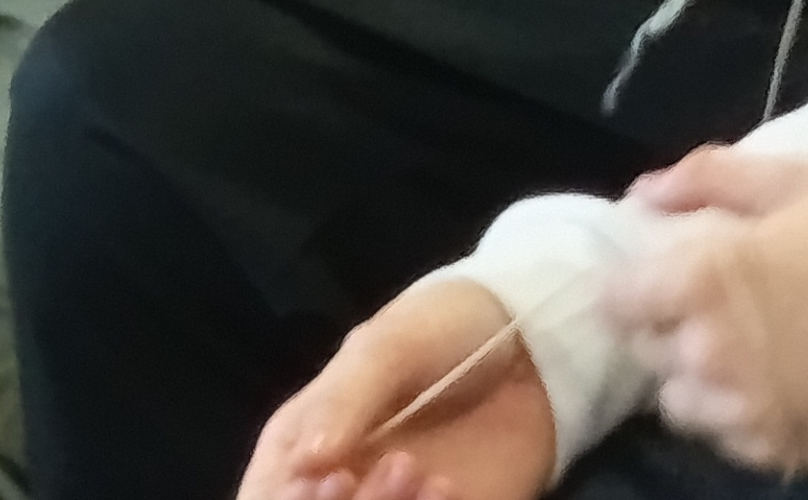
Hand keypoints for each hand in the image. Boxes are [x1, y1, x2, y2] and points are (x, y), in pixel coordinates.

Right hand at [242, 278, 556, 499]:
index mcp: (305, 437)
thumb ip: (345, 398)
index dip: (291, 499)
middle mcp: (343, 479)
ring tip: (432, 475)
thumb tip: (308, 461)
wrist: (535, 339)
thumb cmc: (443, 325)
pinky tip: (452, 486)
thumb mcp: (387, 345)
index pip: (272, 489)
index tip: (334, 480)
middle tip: (398, 465)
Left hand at [601, 151, 807, 471]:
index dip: (638, 279)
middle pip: (643, 350)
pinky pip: (729, 440)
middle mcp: (709, 351)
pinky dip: (739, 416)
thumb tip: (645, 195)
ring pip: (679, 403)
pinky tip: (779, 382)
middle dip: (666, 323)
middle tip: (718, 300)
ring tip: (746, 346)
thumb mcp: (799, 179)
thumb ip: (709, 178)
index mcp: (702, 277)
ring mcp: (747, 410)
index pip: (616, 297)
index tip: (671, 268)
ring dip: (696, 376)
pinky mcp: (786, 451)